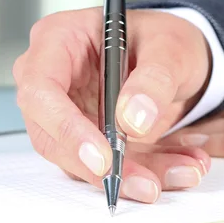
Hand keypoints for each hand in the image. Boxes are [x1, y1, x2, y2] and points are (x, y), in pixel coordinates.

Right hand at [13, 8, 211, 201]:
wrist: (177, 58)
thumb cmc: (162, 39)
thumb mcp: (169, 47)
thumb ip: (154, 80)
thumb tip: (133, 120)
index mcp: (59, 39)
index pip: (41, 90)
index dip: (66, 128)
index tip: (103, 157)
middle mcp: (53, 79)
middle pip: (53, 137)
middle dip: (102, 168)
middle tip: (145, 183)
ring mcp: (66, 113)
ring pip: (81, 161)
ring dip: (132, 175)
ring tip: (182, 171)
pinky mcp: (86, 139)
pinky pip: (106, 168)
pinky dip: (145, 172)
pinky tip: (180, 167)